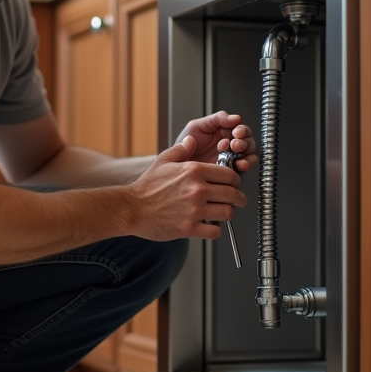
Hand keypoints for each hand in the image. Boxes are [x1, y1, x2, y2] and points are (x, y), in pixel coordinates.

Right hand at [129, 136, 246, 240]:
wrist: (132, 208)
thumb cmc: (146, 187)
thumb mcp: (163, 161)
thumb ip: (181, 149)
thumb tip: (191, 140)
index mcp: (194, 171)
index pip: (229, 174)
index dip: (234, 180)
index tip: (233, 184)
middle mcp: (197, 189)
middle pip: (233, 194)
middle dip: (238, 198)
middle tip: (236, 200)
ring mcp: (194, 210)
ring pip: (227, 213)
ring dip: (228, 213)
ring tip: (223, 212)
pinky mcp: (189, 227)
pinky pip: (215, 231)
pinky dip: (216, 229)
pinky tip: (210, 225)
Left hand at [174, 111, 257, 171]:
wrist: (175, 163)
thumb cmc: (184, 144)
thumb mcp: (197, 126)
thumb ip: (217, 119)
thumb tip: (235, 117)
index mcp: (224, 132)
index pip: (241, 129)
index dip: (242, 131)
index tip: (237, 132)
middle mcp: (230, 146)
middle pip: (248, 142)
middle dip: (244, 143)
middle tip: (235, 144)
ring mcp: (231, 159)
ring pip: (249, 156)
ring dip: (247, 155)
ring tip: (237, 155)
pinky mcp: (229, 173)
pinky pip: (242, 170)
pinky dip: (244, 167)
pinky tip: (238, 165)